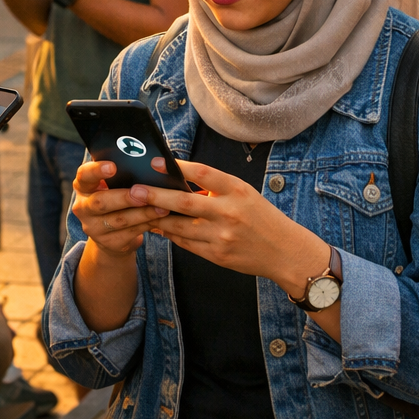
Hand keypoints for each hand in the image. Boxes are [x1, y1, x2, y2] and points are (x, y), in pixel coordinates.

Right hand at [70, 159, 172, 257]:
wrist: (112, 233)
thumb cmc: (116, 197)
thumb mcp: (114, 184)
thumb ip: (124, 174)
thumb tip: (154, 163)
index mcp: (83, 186)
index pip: (84, 175)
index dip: (96, 170)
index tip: (113, 167)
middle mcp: (83, 207)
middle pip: (100, 202)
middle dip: (124, 197)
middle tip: (142, 192)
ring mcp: (93, 227)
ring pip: (120, 220)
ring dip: (143, 213)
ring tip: (162, 207)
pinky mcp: (108, 242)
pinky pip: (130, 232)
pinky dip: (147, 224)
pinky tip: (160, 218)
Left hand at [141, 161, 329, 296]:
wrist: (284, 251)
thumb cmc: (262, 218)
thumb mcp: (244, 194)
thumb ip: (216, 190)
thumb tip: (180, 184)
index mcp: (237, 190)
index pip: (203, 174)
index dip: (178, 167)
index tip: (156, 162)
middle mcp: (229, 212)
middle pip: (184, 202)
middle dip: (155, 196)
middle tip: (134, 190)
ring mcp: (222, 236)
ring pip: (179, 227)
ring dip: (157, 218)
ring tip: (138, 210)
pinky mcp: (217, 255)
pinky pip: (186, 244)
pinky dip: (170, 235)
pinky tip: (158, 228)